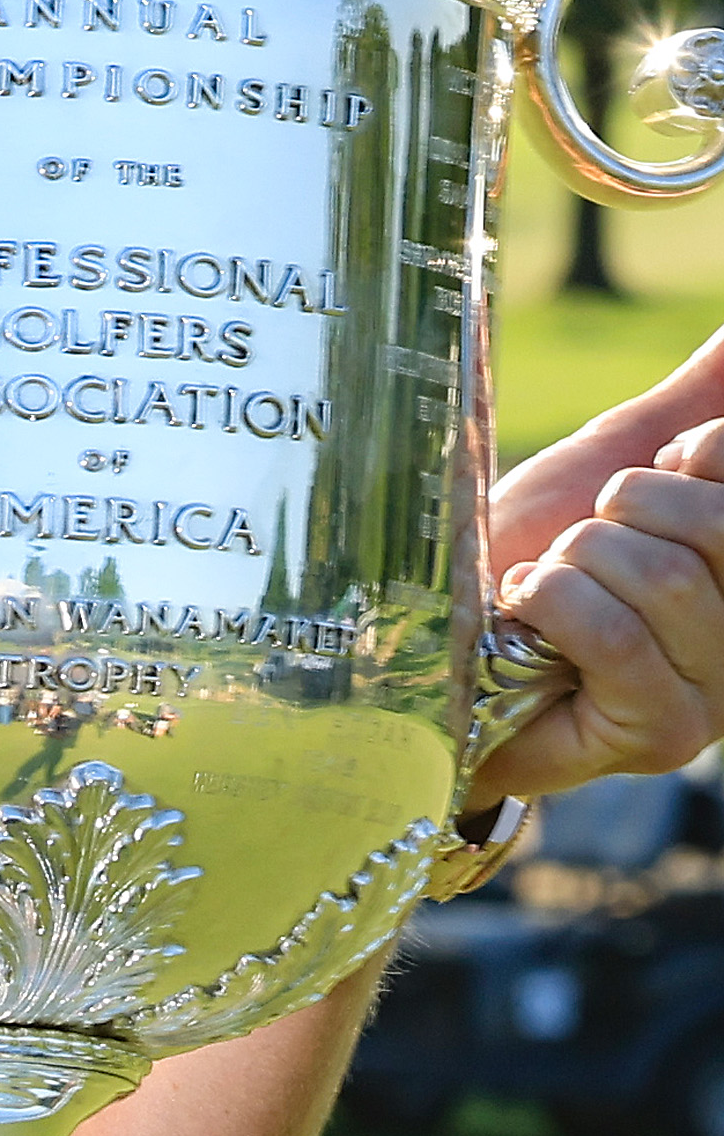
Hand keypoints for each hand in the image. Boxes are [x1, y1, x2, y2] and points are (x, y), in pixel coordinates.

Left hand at [477, 323, 723, 803]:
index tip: (636, 482)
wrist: (438, 647)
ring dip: (573, 565)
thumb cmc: (526, 551)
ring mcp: (714, 693)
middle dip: (620, 511)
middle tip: (579, 544)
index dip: (685, 457)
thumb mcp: (611, 459)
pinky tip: (528, 619)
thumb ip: (693, 401)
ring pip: (660, 578)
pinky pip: (615, 638)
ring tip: (546, 588)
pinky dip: (551, 605)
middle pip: (714, 523)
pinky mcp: (659, 734)